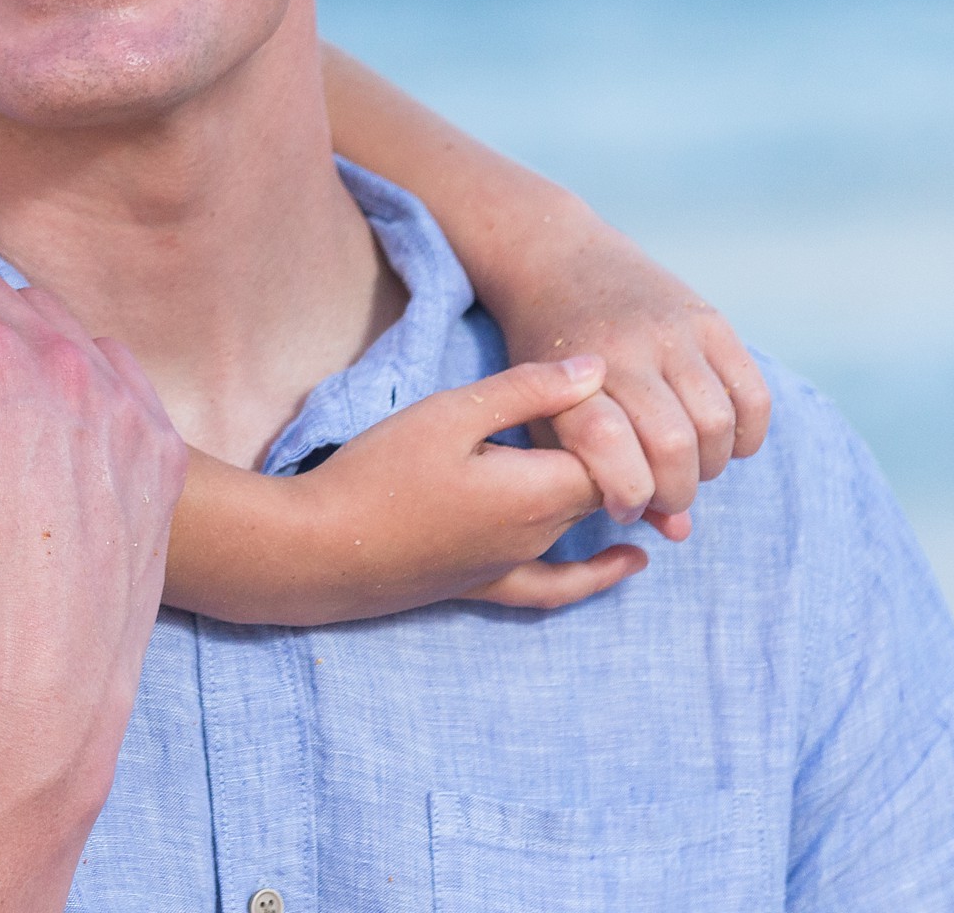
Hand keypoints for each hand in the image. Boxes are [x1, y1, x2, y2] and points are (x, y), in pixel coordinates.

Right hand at [286, 353, 650, 619]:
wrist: (323, 549)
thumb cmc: (380, 474)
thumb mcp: (449, 412)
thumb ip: (527, 390)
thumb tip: (598, 369)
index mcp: (540, 489)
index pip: (618, 455)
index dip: (623, 421)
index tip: (610, 386)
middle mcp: (542, 535)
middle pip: (605, 489)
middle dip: (616, 451)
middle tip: (609, 404)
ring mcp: (517, 565)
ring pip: (584, 524)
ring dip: (599, 490)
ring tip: (625, 452)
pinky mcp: (488, 585)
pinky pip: (560, 585)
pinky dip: (600, 575)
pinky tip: (630, 563)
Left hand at [476, 214, 771, 531]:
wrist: (556, 261)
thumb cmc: (548, 359)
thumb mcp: (548, 414)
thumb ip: (598, 475)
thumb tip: (678, 532)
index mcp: (568, 377)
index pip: (608, 450)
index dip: (626, 495)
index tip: (623, 507)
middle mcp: (621, 350)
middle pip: (673, 446)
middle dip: (676, 490)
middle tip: (666, 495)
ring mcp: (668, 330)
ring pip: (716, 424)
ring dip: (711, 465)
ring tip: (690, 466)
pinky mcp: (707, 317)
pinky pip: (752, 395)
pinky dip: (747, 434)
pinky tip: (722, 442)